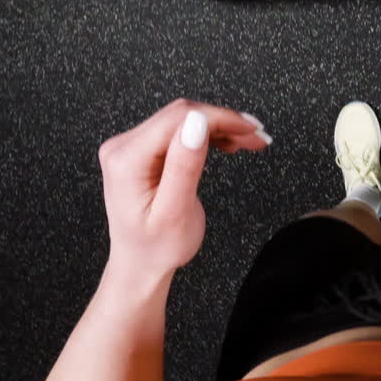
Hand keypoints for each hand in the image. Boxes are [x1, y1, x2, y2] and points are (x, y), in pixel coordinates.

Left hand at [98, 99, 268, 276]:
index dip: (218, 117)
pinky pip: (179, 130)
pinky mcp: (143, 150)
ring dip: (220, 126)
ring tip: (249, 141)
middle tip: (256, 136)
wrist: (141, 265)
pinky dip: (208, 134)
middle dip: (224, 121)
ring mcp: (131, 146)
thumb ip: (184, 165)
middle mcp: (123, 147)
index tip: (248, 128)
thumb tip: (197, 122)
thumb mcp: (175, 212)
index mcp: (126, 160)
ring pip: (184, 120)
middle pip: (182, 115)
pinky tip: (227, 142)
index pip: (178, 118)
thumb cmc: (157, 248)